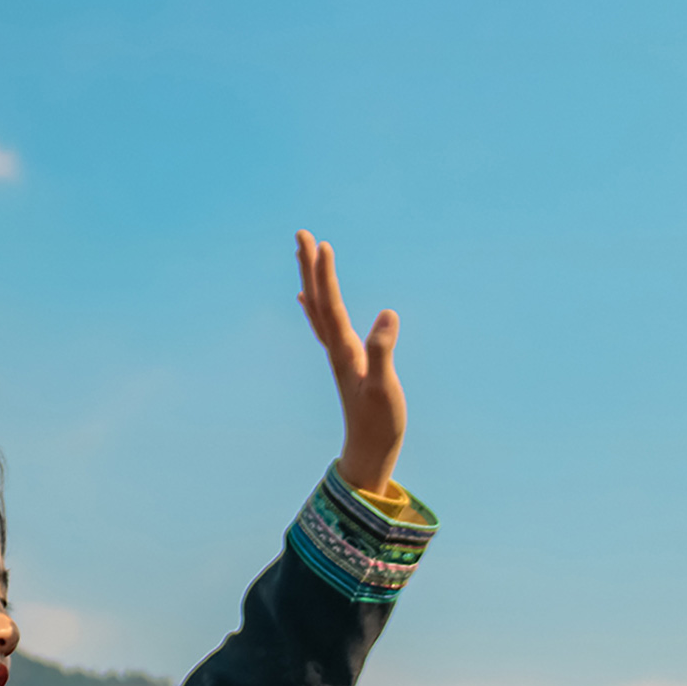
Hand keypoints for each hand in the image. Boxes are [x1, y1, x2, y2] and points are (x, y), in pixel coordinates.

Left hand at [296, 229, 405, 495]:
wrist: (369, 452)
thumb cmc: (380, 422)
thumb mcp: (384, 388)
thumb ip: (383, 351)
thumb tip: (386, 314)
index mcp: (345, 351)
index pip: (330, 305)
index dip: (325, 274)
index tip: (321, 243)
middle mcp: (335, 349)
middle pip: (317, 300)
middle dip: (309, 266)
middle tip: (301, 234)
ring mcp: (338, 355)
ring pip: (318, 309)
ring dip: (310, 279)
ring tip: (303, 253)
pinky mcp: (344, 363)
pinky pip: (323, 326)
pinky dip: (314, 307)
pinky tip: (305, 298)